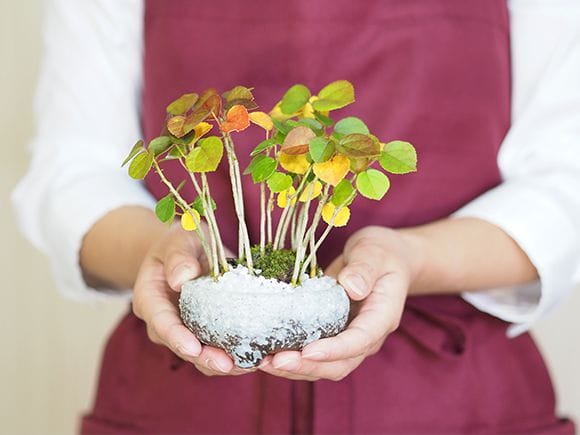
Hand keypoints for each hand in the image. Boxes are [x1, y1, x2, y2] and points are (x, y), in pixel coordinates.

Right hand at [132, 222, 251, 375]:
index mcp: (150, 299)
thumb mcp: (179, 239)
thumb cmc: (181, 243)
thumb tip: (181, 278)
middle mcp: (164, 322)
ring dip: (224, 364)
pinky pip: (217, 350)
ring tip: (249, 364)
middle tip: (228, 365)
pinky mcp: (205, 333)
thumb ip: (179, 255)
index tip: (193, 348)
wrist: (187, 252)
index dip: (177, 338)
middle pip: (182, 347)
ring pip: (201, 356)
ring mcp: (184, 330)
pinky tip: (257, 356)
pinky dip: (235, 355)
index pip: (161, 323)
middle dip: (204, 359)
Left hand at [259, 226, 418, 380]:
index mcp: (382, 317)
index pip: (360, 341)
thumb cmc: (380, 253)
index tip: (309, 351)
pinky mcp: (333, 336)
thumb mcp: (373, 252)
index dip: (334, 350)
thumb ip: (364, 268)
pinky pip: (315, 356)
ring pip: (326, 367)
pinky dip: (293, 359)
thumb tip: (352, 288)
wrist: (384, 259)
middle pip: (340, 364)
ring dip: (296, 369)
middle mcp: (367, 336)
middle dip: (308, 366)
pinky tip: (267, 354)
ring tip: (264, 363)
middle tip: (276, 361)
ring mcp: (350, 339)